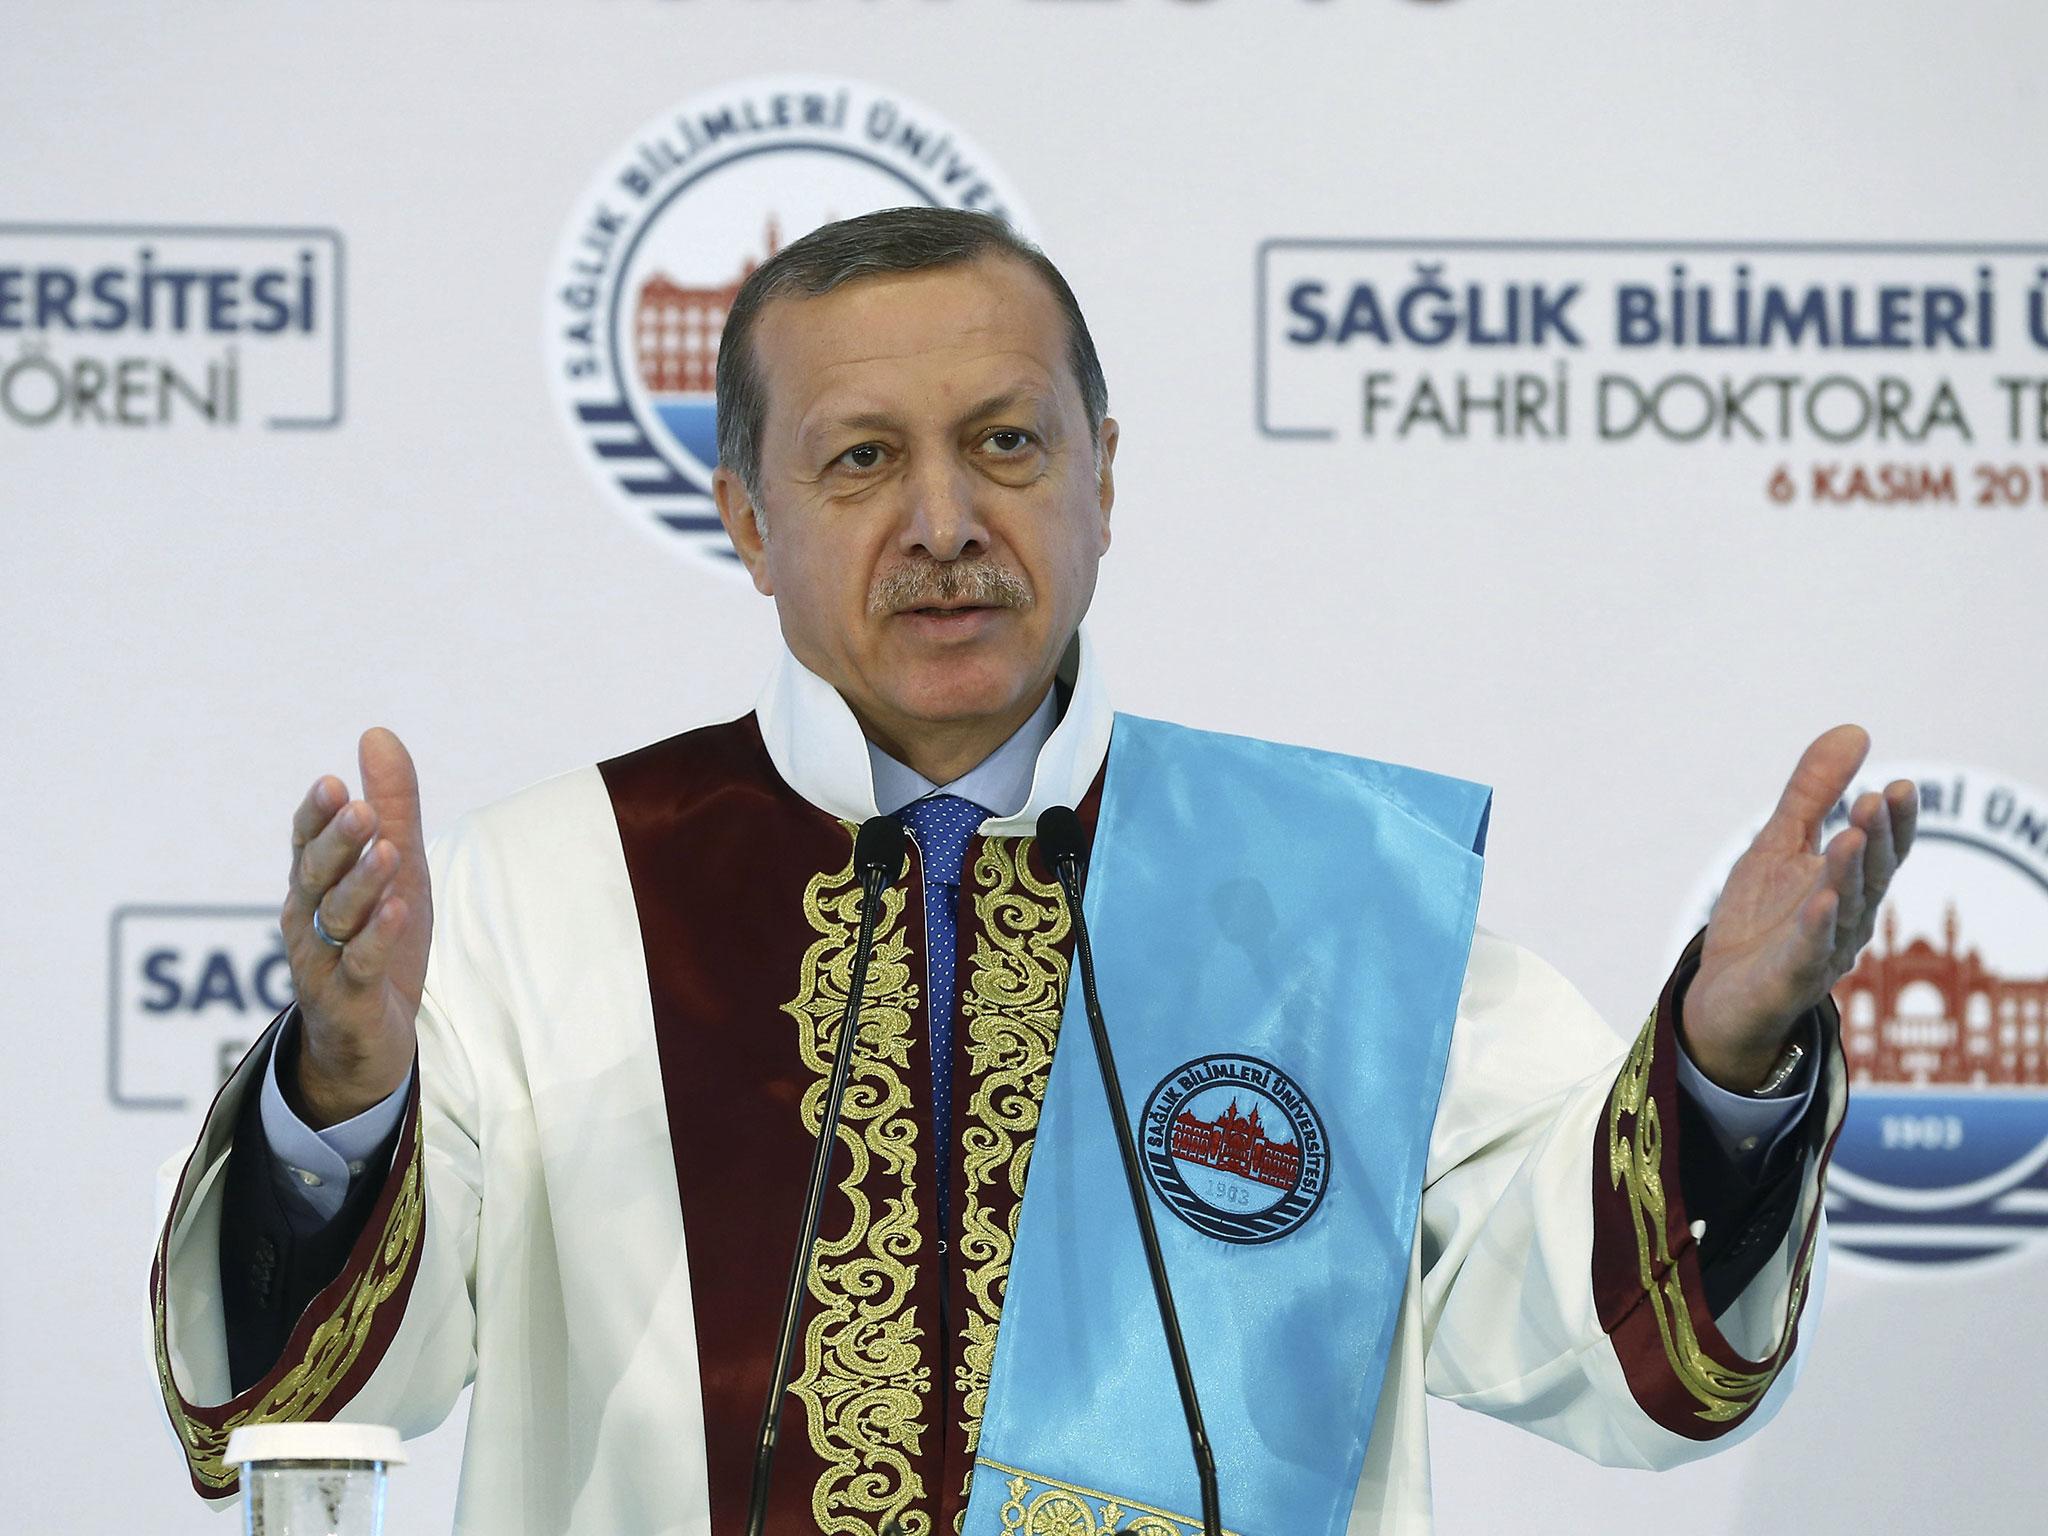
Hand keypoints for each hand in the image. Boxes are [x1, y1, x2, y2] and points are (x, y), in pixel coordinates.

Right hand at [280, 728, 432, 1126]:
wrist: (365, 1044)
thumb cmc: (377, 944)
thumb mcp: (396, 868)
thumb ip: (392, 805)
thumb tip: (376, 733)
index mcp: (316, 886)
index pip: (307, 843)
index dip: (316, 816)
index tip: (331, 783)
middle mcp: (309, 921)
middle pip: (317, 876)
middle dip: (336, 842)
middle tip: (358, 808)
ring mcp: (325, 963)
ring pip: (337, 919)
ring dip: (361, 884)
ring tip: (388, 852)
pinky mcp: (350, 1001)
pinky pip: (361, 967)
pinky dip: (378, 938)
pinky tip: (397, 909)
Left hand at [1682, 725, 1916, 1092]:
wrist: (1723, 993)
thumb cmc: (1761, 918)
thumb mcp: (1779, 844)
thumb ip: (1813, 794)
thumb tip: (1856, 730)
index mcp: (1848, 883)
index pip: (1883, 849)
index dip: (1896, 822)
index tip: (1903, 786)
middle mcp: (1846, 915)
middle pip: (1870, 874)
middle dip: (1877, 837)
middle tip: (1881, 798)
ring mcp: (1822, 948)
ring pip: (1844, 908)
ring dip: (1849, 872)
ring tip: (1852, 835)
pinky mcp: (1790, 975)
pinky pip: (1809, 950)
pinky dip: (1817, 925)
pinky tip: (1821, 899)